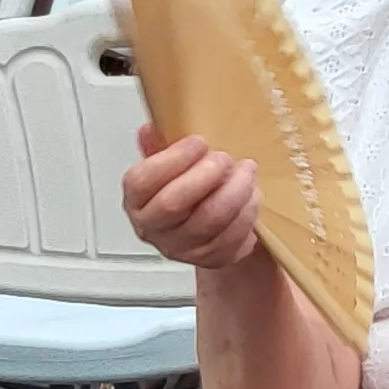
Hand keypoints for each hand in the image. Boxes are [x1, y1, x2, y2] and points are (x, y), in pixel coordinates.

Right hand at [120, 127, 264, 270]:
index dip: (172, 159)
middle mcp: (153, 228)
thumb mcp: (170, 166)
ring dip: (235, 190)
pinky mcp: (212, 259)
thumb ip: (159, 147)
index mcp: (137, 200)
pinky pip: (233, 237)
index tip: (198, 142)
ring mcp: (182, 248)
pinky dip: (248, 212)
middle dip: (206, 174)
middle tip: (225, 158)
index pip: (142, 182)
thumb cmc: (188, 190)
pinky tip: (252, 195)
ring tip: (246, 170)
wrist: (211, 228)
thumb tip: (151, 130)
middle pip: (174, 203)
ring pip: (210, 220)